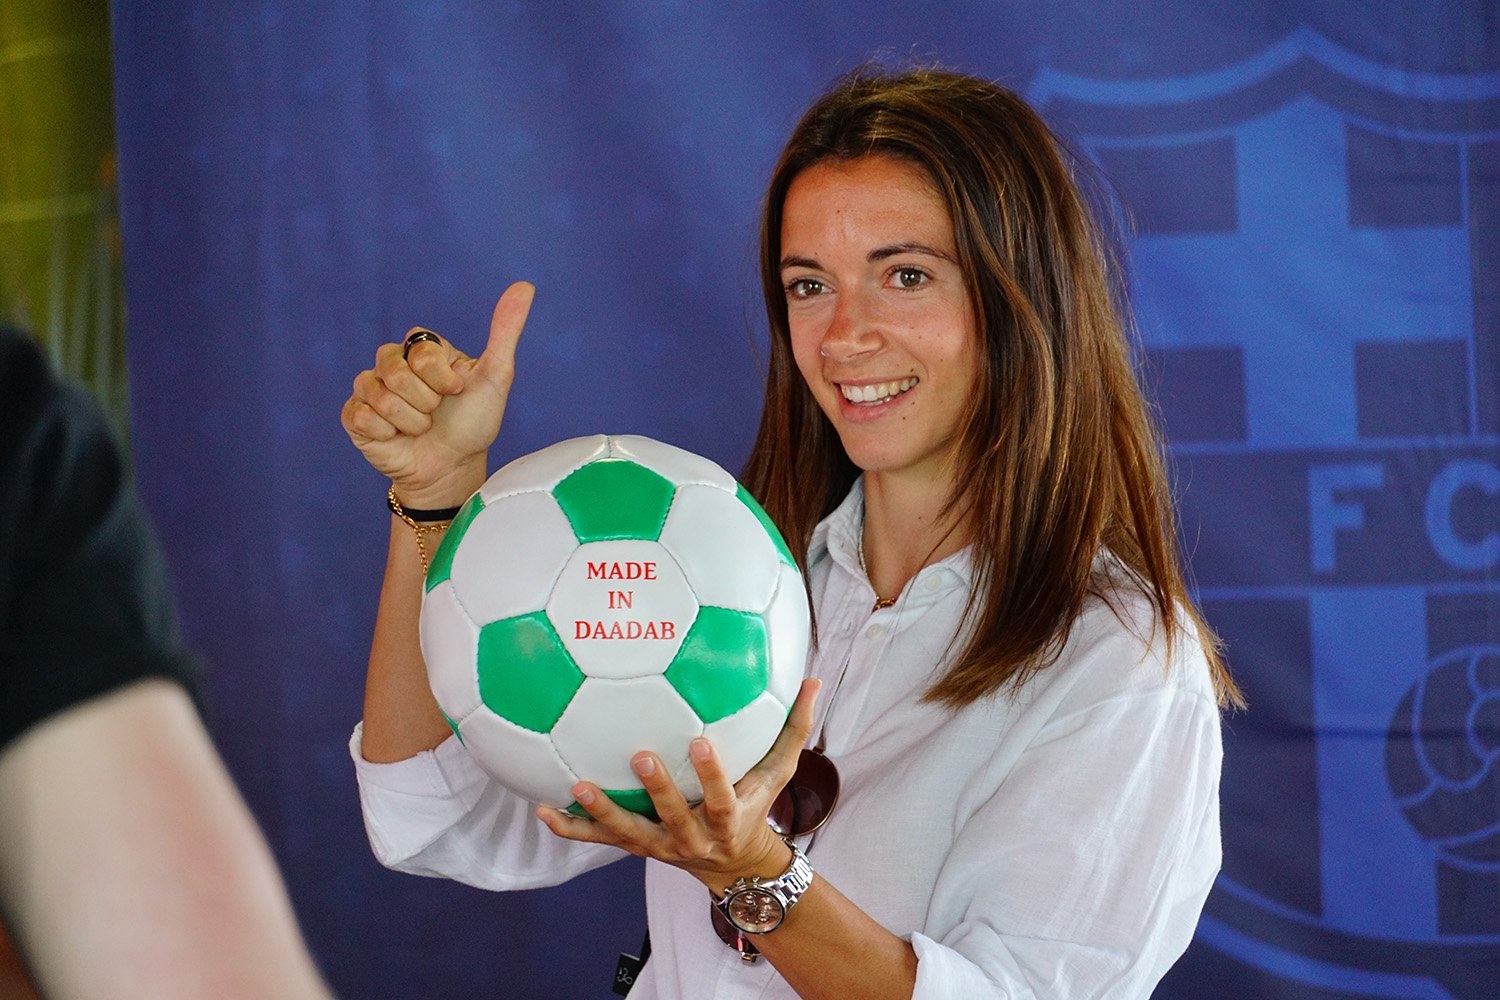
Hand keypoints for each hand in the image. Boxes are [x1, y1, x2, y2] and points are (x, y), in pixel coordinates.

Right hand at [341, 282, 534, 505]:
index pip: (421, 350)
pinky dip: (388, 433)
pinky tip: (398, 437)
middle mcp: (393, 364)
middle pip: (396, 371)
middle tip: (436, 412)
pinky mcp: (355, 415)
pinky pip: (361, 415)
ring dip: (411, 421)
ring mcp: (371, 389)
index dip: (442, 377)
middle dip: (426, 401)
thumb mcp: (496, 376)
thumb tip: (526, 285)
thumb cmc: (474, 423)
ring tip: (421, 428)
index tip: (457, 391)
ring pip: (381, 396)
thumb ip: (506, 330)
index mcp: (423, 350)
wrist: (452, 468)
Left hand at [537, 679, 821, 891]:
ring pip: (629, 832)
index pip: (721, 797)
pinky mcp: (635, 847)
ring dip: (602, 811)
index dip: (711, 774)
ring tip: (577, 787)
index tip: (699, 740)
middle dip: (658, 791)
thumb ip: (794, 728)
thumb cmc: (757, 805)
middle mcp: (692, 837)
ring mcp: (660, 846)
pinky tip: (544, 809)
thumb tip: (815, 679)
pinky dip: (571, 827)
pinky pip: (599, 840)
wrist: (735, 867)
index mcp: (728, 818)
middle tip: (639, 754)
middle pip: (674, 817)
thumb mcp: (780, 772)